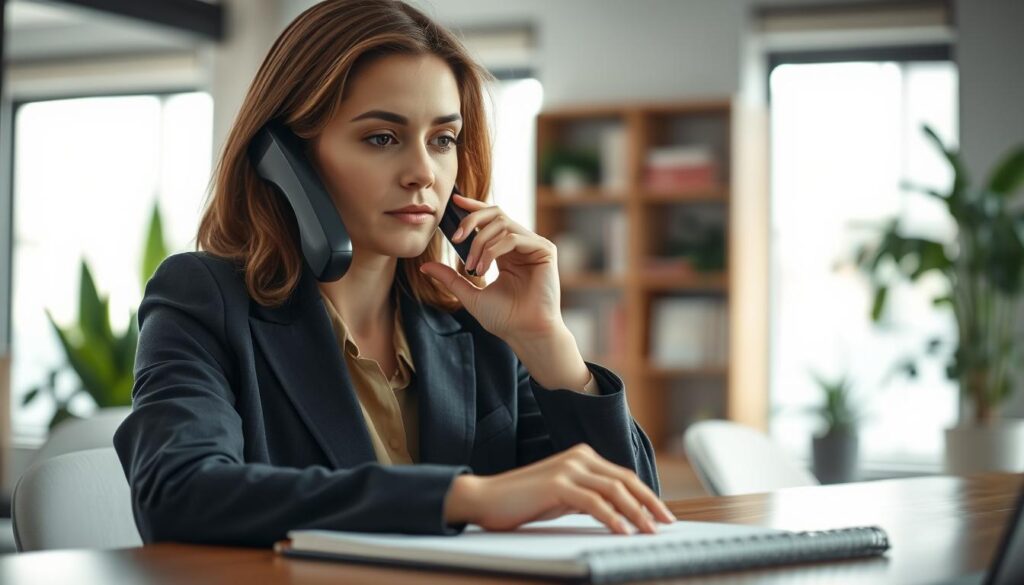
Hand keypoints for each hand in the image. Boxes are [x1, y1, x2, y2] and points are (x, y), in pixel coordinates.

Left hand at [420, 194, 561, 342]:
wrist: (524, 333)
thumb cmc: (504, 319)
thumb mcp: (470, 294)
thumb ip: (450, 278)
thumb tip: (424, 266)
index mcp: (507, 251)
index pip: (490, 219)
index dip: (473, 207)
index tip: (454, 202)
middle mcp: (521, 244)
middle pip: (495, 213)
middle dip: (471, 221)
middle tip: (455, 238)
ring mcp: (534, 246)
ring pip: (502, 224)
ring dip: (480, 243)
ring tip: (472, 268)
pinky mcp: (544, 250)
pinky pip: (514, 237)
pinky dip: (493, 251)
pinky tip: (484, 269)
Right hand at [443, 444, 675, 533]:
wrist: (484, 498)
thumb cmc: (523, 501)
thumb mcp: (563, 497)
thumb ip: (588, 497)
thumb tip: (618, 513)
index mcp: (582, 457)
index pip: (624, 477)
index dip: (647, 496)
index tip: (662, 516)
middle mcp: (579, 457)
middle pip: (625, 480)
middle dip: (650, 503)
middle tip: (666, 524)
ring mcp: (568, 468)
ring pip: (614, 490)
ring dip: (636, 513)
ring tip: (650, 532)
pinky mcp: (557, 484)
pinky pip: (593, 502)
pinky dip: (612, 517)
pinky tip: (622, 531)